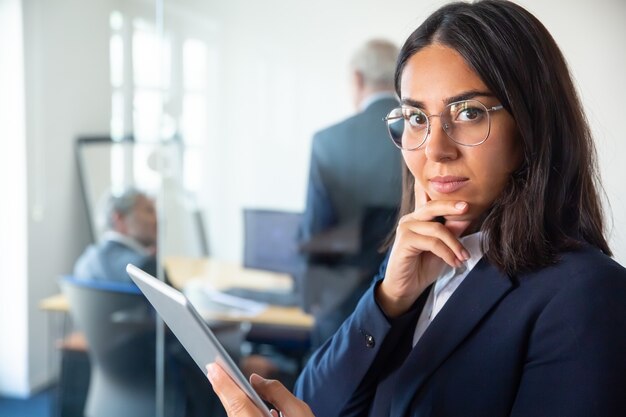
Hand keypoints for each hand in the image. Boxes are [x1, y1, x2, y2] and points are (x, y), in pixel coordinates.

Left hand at [207, 363, 314, 416]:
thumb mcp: (300, 413)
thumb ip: (277, 392)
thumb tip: (256, 380)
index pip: (237, 403)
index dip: (224, 384)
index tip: (213, 367)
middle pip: (233, 410)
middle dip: (224, 390)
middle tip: (213, 369)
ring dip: (233, 401)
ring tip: (225, 381)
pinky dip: (242, 412)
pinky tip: (245, 402)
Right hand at [377, 184, 471, 316]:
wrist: (406, 288)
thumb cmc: (422, 267)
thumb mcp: (443, 248)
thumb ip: (452, 231)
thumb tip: (467, 216)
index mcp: (419, 218)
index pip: (431, 200)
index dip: (444, 194)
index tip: (463, 193)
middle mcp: (410, 219)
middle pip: (433, 206)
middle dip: (452, 206)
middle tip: (467, 207)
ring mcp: (405, 228)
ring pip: (437, 229)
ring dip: (455, 244)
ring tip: (463, 257)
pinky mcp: (404, 241)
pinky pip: (432, 243)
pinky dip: (446, 253)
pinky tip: (453, 263)